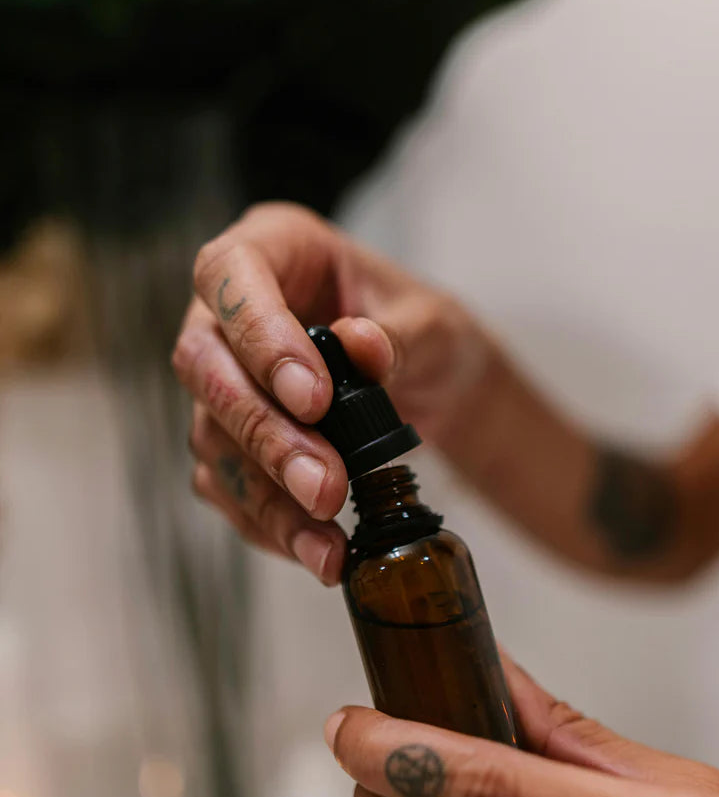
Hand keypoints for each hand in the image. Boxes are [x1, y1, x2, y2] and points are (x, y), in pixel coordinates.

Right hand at [172, 203, 493, 583]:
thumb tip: (361, 347)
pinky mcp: (228, 439)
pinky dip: (267, 522)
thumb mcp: (433, 324)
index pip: (230, 274)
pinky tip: (312, 547)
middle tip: (326, 486)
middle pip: (207, 367)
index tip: (315, 398)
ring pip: (212, 438)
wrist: (431, 382)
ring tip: (325, 543)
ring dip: (267, 497)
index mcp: (272, 249)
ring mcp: (222, 379)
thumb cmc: (425, 332)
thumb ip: (400, 335)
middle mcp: (227, 314)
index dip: (259, 336)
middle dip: (266, 435)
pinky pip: (227, 484)